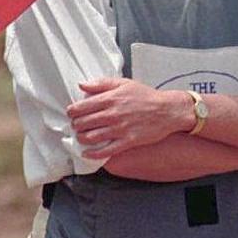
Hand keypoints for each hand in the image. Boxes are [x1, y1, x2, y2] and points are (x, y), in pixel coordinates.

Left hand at [67, 78, 188, 159]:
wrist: (167, 110)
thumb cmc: (146, 96)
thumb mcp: (124, 83)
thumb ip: (102, 83)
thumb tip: (82, 85)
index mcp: (111, 98)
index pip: (82, 107)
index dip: (72, 111)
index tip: (71, 113)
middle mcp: (113, 114)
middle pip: (84, 123)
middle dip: (76, 125)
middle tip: (76, 125)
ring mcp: (120, 129)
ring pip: (91, 137)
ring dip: (82, 138)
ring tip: (81, 137)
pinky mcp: (127, 141)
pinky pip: (105, 151)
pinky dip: (93, 153)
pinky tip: (87, 153)